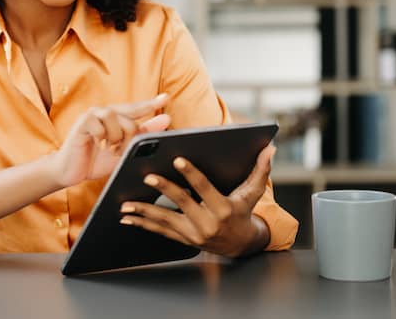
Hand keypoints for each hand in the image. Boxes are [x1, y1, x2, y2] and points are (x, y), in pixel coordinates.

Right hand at [47, 94, 171, 188]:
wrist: (71, 172)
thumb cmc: (95, 160)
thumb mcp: (123, 150)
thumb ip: (143, 135)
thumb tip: (165, 120)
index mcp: (115, 118)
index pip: (136, 109)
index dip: (150, 104)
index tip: (166, 98)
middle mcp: (104, 112)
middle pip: (129, 118)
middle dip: (129, 138)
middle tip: (119, 151)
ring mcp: (92, 115)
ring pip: (115, 118)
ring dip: (115, 137)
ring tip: (109, 149)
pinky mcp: (82, 122)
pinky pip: (99, 124)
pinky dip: (102, 137)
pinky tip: (97, 145)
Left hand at [119, 144, 275, 257]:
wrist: (241, 246)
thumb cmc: (244, 213)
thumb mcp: (253, 194)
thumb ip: (260, 170)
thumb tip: (270, 149)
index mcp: (223, 208)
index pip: (205, 188)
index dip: (191, 173)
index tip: (177, 159)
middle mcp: (207, 223)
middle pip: (182, 202)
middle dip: (164, 189)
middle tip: (147, 177)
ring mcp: (194, 234)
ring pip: (165, 220)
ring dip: (144, 212)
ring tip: (125, 204)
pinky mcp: (183, 240)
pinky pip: (159, 232)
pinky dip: (142, 225)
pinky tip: (126, 219)